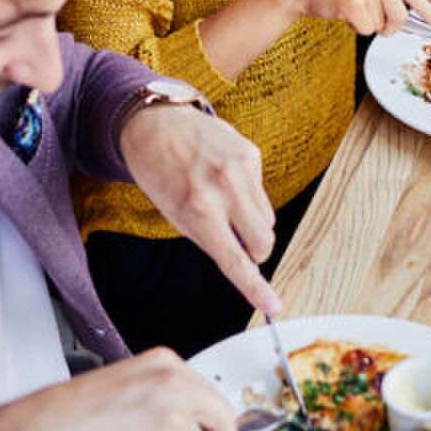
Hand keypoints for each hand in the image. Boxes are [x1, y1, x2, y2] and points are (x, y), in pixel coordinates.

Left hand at [119, 105, 280, 315]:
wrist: (156, 123)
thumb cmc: (159, 172)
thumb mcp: (174, 213)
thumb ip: (209, 238)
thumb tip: (245, 261)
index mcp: (199, 209)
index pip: (235, 260)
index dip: (256, 288)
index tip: (274, 307)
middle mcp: (225, 188)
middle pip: (264, 241)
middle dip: (255, 250)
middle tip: (234, 239)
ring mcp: (243, 168)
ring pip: (267, 219)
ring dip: (252, 221)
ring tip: (224, 201)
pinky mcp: (252, 154)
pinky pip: (262, 192)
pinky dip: (248, 194)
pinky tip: (225, 178)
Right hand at [282, 0, 430, 34]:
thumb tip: (412, 18)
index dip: (429, 13)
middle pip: (401, 15)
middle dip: (390, 27)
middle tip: (374, 22)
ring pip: (383, 24)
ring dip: (369, 24)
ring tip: (353, 8)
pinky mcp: (354, 1)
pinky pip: (367, 29)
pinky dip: (357, 28)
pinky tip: (344, 12)